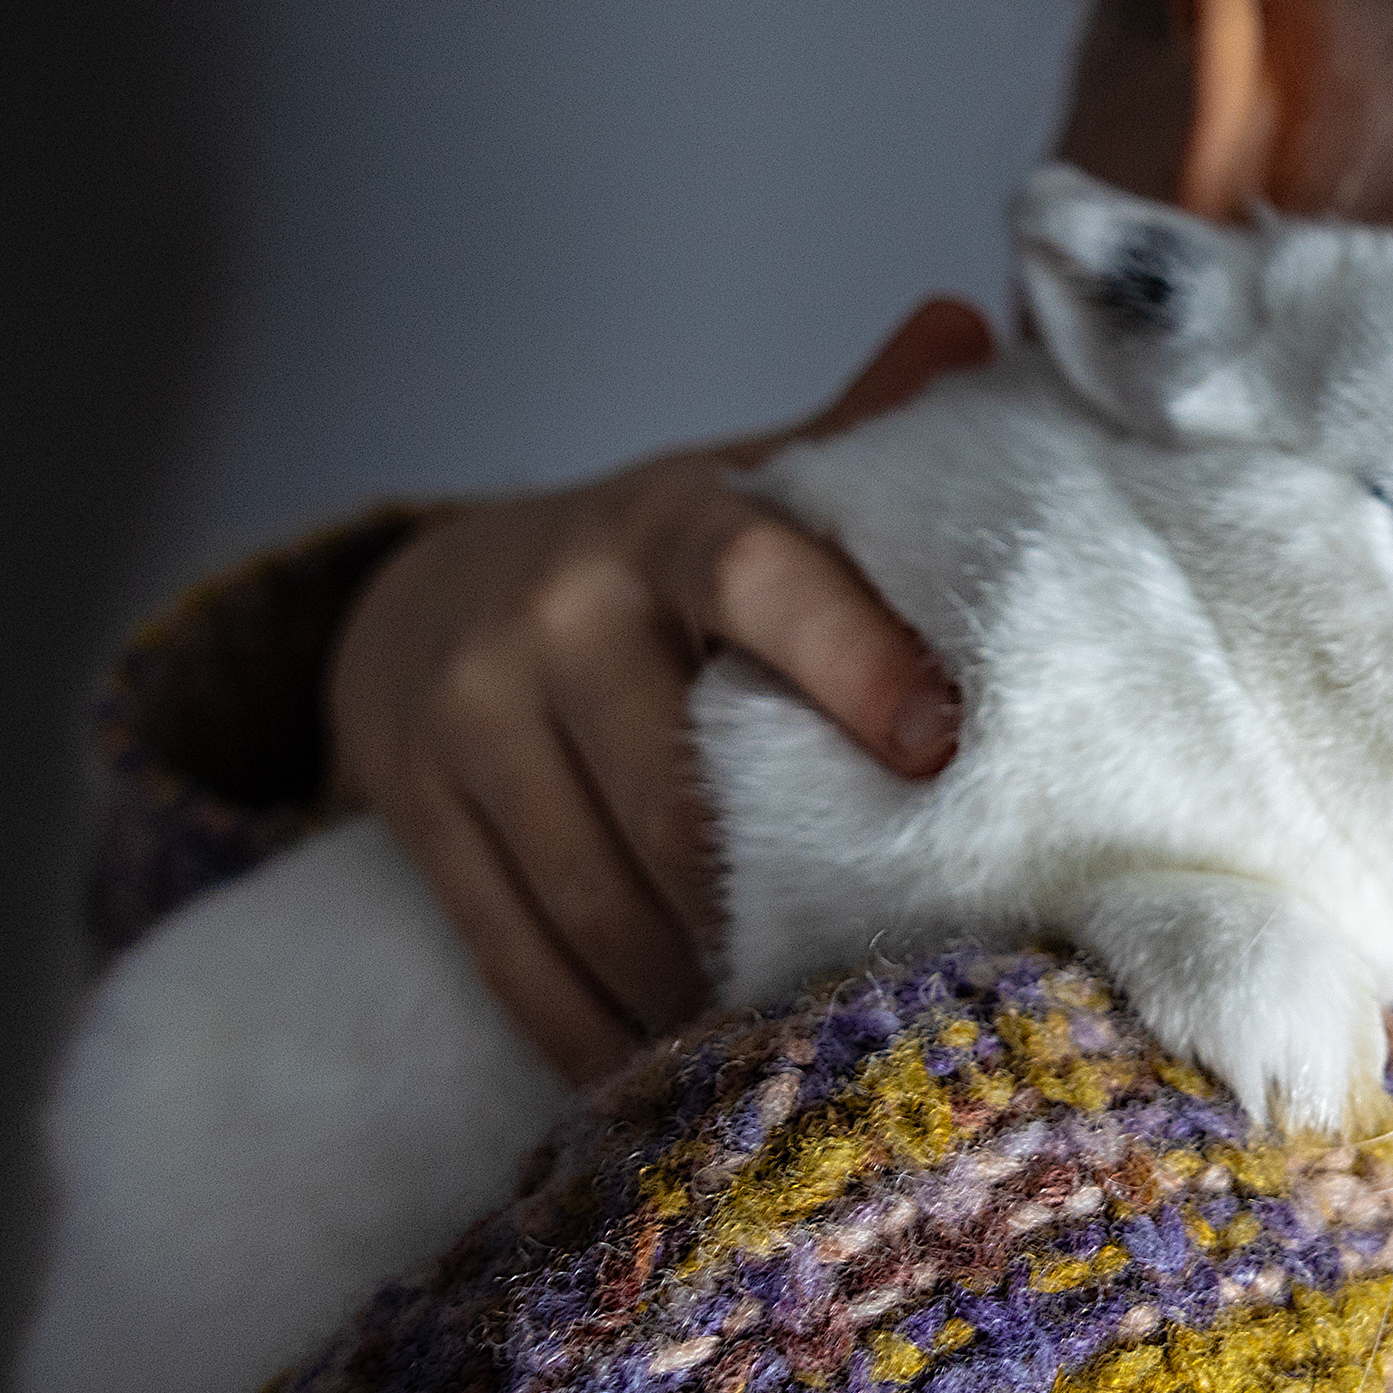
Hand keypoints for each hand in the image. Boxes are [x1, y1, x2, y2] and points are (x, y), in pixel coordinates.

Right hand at [326, 298, 994, 1081]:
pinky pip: (515, 954)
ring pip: (598, 895)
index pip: (758, 576)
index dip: (848, 655)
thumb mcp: (735, 488)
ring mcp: (467, 721)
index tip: (943, 743)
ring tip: (791, 1050)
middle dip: (775, 907)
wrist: (419, 602)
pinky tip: (668, 1073)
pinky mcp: (416, 816)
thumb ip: (851, 430)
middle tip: (886, 984)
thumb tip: (977, 320)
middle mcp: (553, 614)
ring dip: (694, 993)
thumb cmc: (641, 566)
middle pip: (678, 797)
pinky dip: (596, 1030)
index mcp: (662, 522)